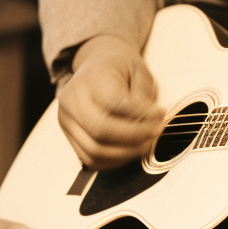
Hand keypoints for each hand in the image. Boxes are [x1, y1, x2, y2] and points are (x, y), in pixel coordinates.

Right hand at [57, 34, 165, 168]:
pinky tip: (130, 150)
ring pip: (94, 151)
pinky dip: (113, 161)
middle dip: (134, 137)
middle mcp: (72, 100)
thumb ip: (143, 97)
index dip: (142, 114)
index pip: (115, 103)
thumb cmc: (120, 69)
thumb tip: (150, 123)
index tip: (161, 115)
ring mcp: (66, 120)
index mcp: (90, 78)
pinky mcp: (69, 136)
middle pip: (100, 130)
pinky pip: (90, 159)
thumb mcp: (138, 71)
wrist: (96, 66)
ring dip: (126, 153)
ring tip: (145, 143)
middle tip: (155, 133)